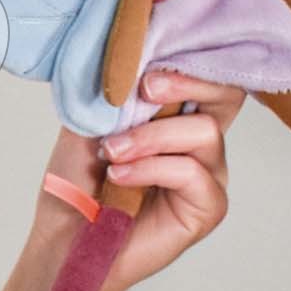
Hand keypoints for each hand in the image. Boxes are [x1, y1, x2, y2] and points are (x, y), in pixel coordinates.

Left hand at [43, 71, 244, 290]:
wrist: (64, 236)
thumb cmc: (77, 182)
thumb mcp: (90, 122)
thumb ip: (115, 90)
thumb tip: (132, 53)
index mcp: (176, 117)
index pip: (205, 76)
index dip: (186, 62)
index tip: (145, 65)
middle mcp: (200, 143)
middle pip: (227, 96)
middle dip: (187, 83)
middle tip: (145, 89)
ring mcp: (208, 175)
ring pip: (204, 132)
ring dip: (151, 137)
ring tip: (112, 152)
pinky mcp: (208, 207)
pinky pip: (191, 173)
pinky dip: (151, 168)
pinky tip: (120, 175)